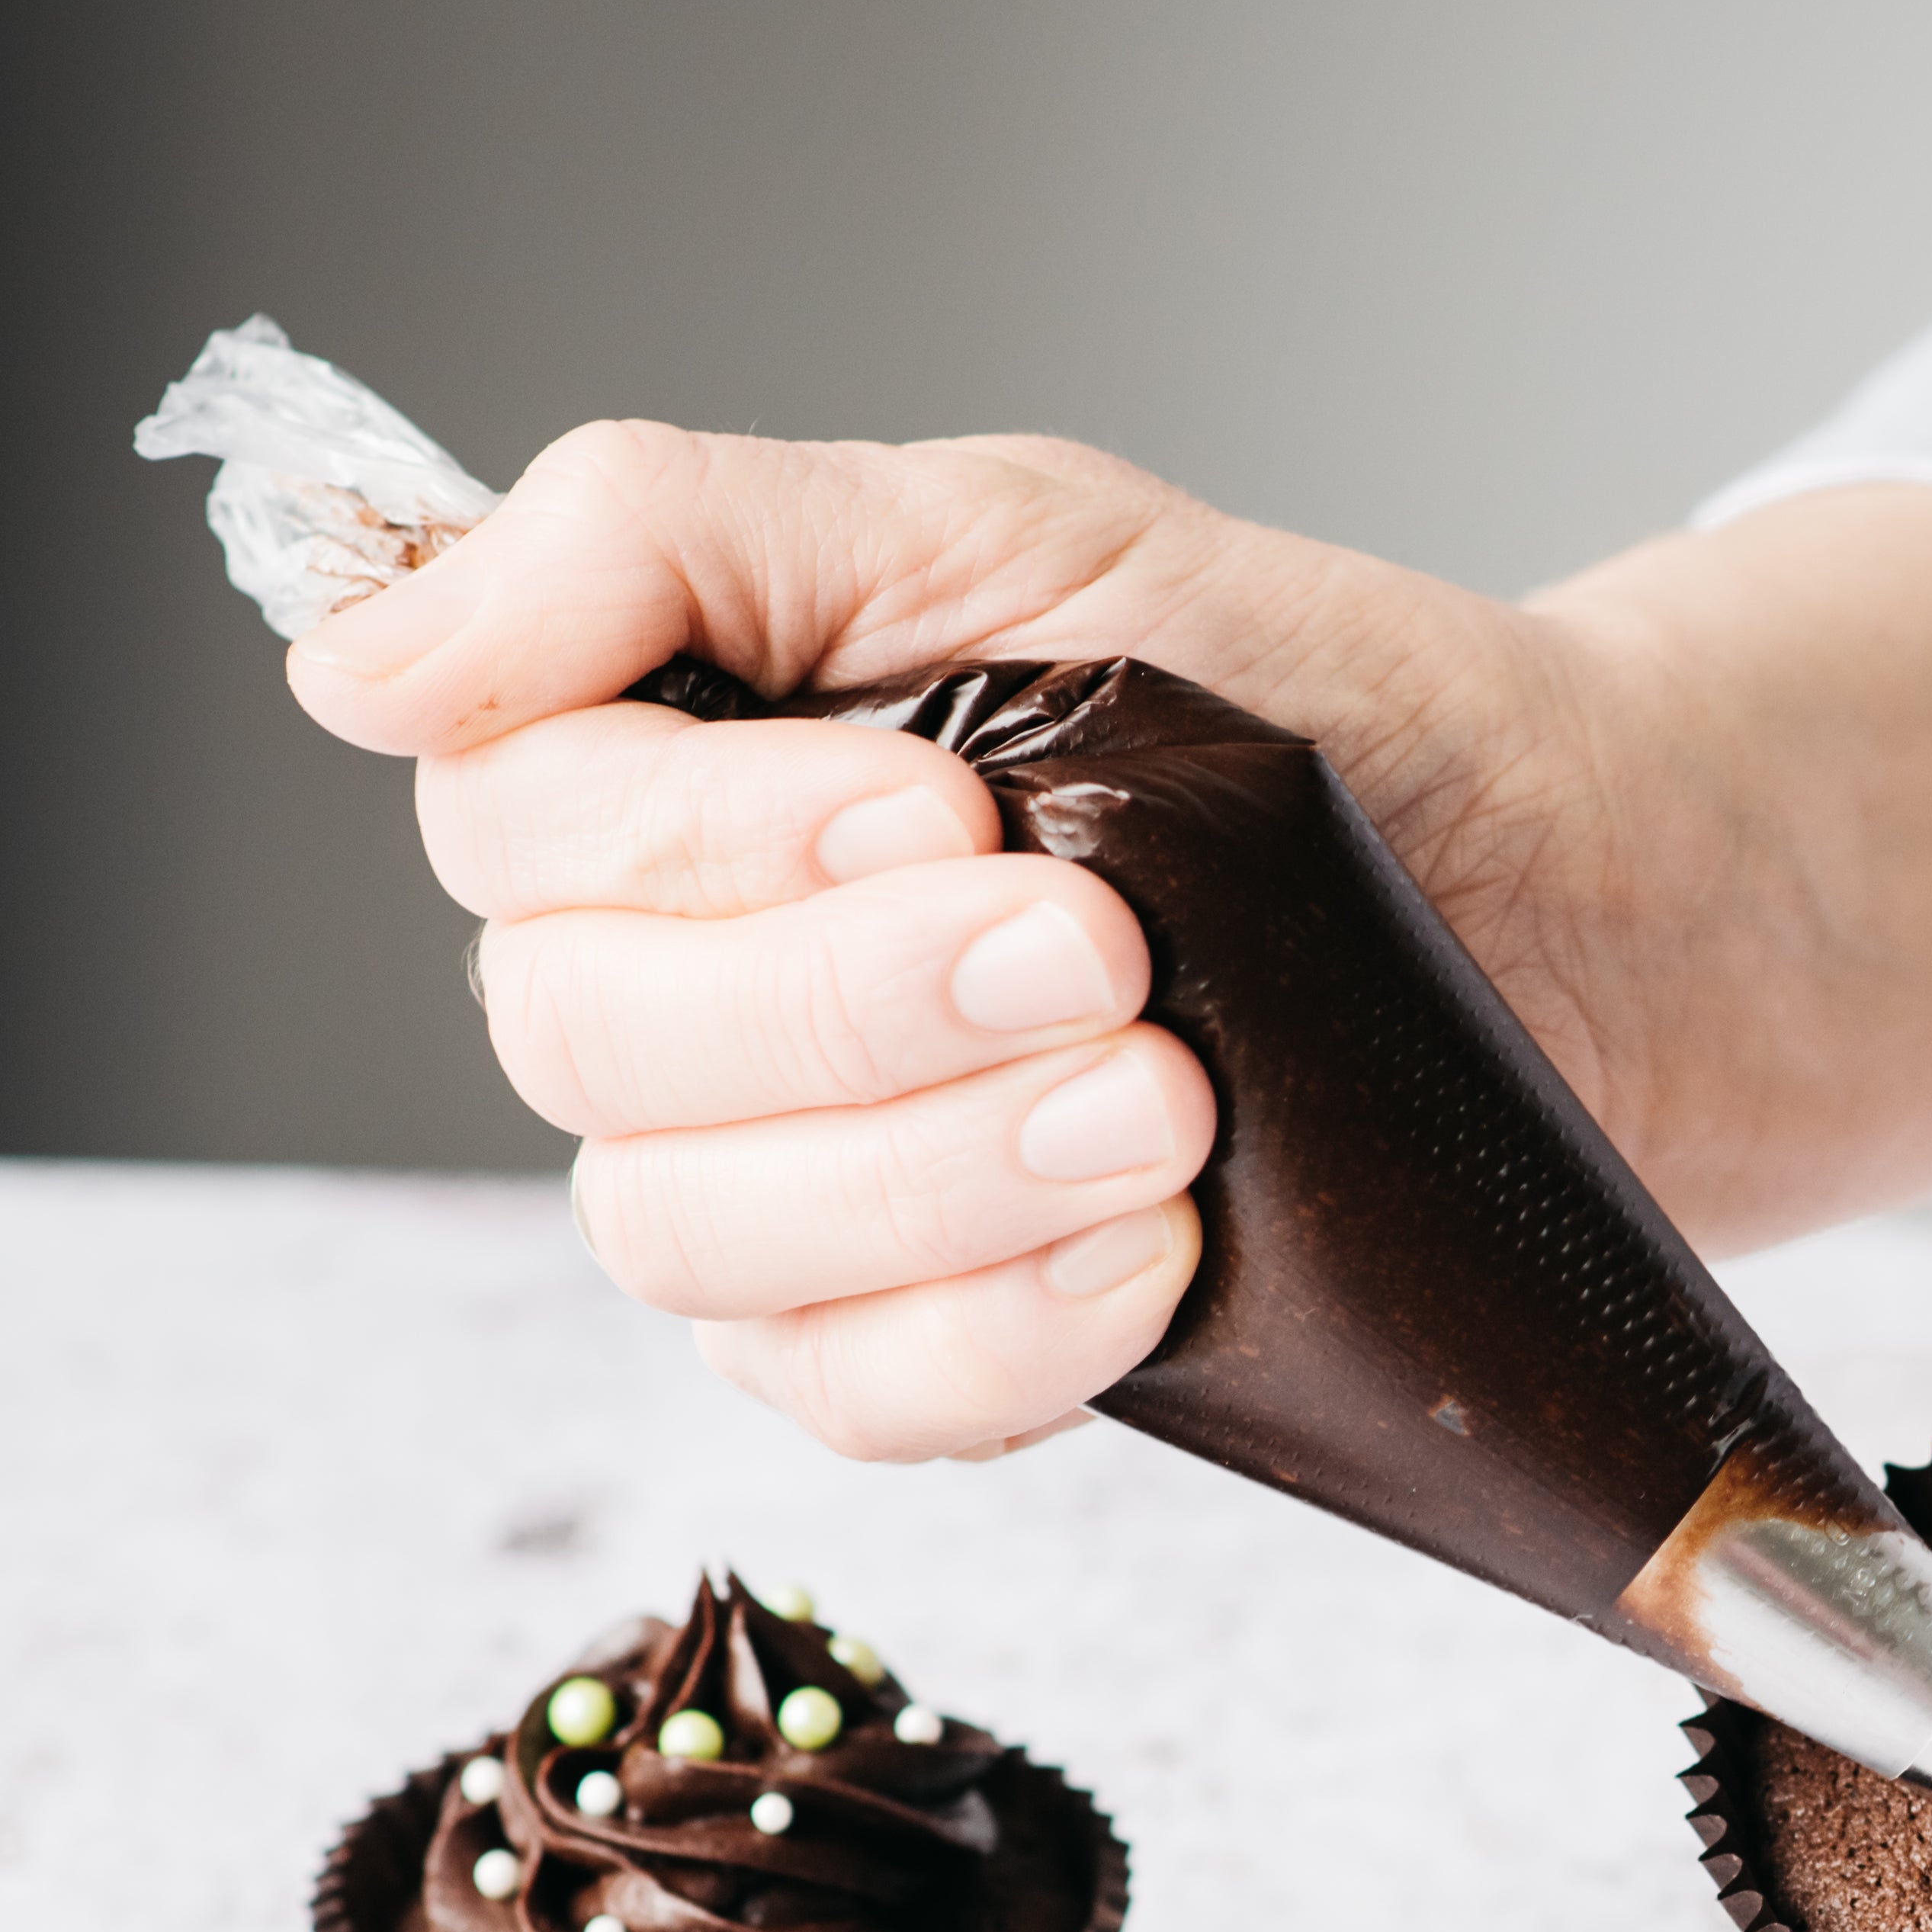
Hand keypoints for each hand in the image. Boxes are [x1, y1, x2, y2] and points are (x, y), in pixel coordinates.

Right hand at [285, 427, 1931, 1458]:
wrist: (1566, 896)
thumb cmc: (1295, 696)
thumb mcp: (1004, 534)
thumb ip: (673, 542)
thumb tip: (366, 657)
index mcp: (668, 776)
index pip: (520, 826)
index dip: (706, 837)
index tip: (944, 798)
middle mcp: (683, 992)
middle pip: (593, 1049)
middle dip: (857, 1013)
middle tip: (1108, 960)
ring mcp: (788, 1188)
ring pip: (703, 1244)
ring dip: (935, 1182)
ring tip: (1165, 1107)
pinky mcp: (924, 1341)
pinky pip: (853, 1397)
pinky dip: (993, 1339)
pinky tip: (1146, 1263)